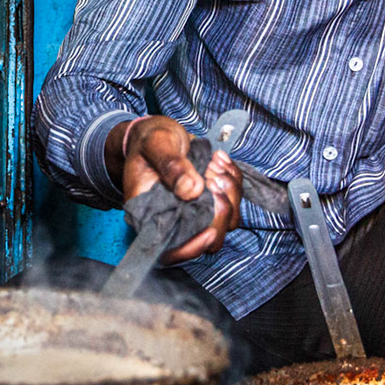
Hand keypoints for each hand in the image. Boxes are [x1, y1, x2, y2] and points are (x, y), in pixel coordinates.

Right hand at [106, 115, 243, 263]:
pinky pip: (233, 200)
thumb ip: (171, 165)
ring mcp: (196, 211)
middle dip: (219, 210)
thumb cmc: (150, 140)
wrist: (158, 134)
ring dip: (229, 191)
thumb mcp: (156, 145)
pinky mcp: (212, 199)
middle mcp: (175, 219)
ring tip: (214, 162)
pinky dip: (233, 179)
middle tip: (210, 174)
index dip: (191, 248)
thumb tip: (191, 189)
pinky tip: (220, 158)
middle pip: (207, 238)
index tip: (208, 231)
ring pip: (227, 220)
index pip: (170, 250)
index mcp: (150, 215)